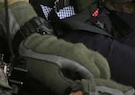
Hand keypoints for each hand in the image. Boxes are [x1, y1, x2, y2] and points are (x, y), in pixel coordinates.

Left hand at [19, 33, 133, 94]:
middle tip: (99, 90)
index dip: (97, 85)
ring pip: (99, 61)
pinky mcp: (78, 50)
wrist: (31, 43)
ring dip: (101, 73)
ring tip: (96, 86)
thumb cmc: (39, 60)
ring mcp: (82, 49)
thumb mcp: (50, 77)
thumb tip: (77, 94)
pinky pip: (93, 59)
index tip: (92, 92)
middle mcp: (84, 51)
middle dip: (103, 79)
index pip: (97, 73)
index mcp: (79, 56)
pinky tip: (89, 78)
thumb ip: (65, 87)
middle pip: (103, 66)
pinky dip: (96, 69)